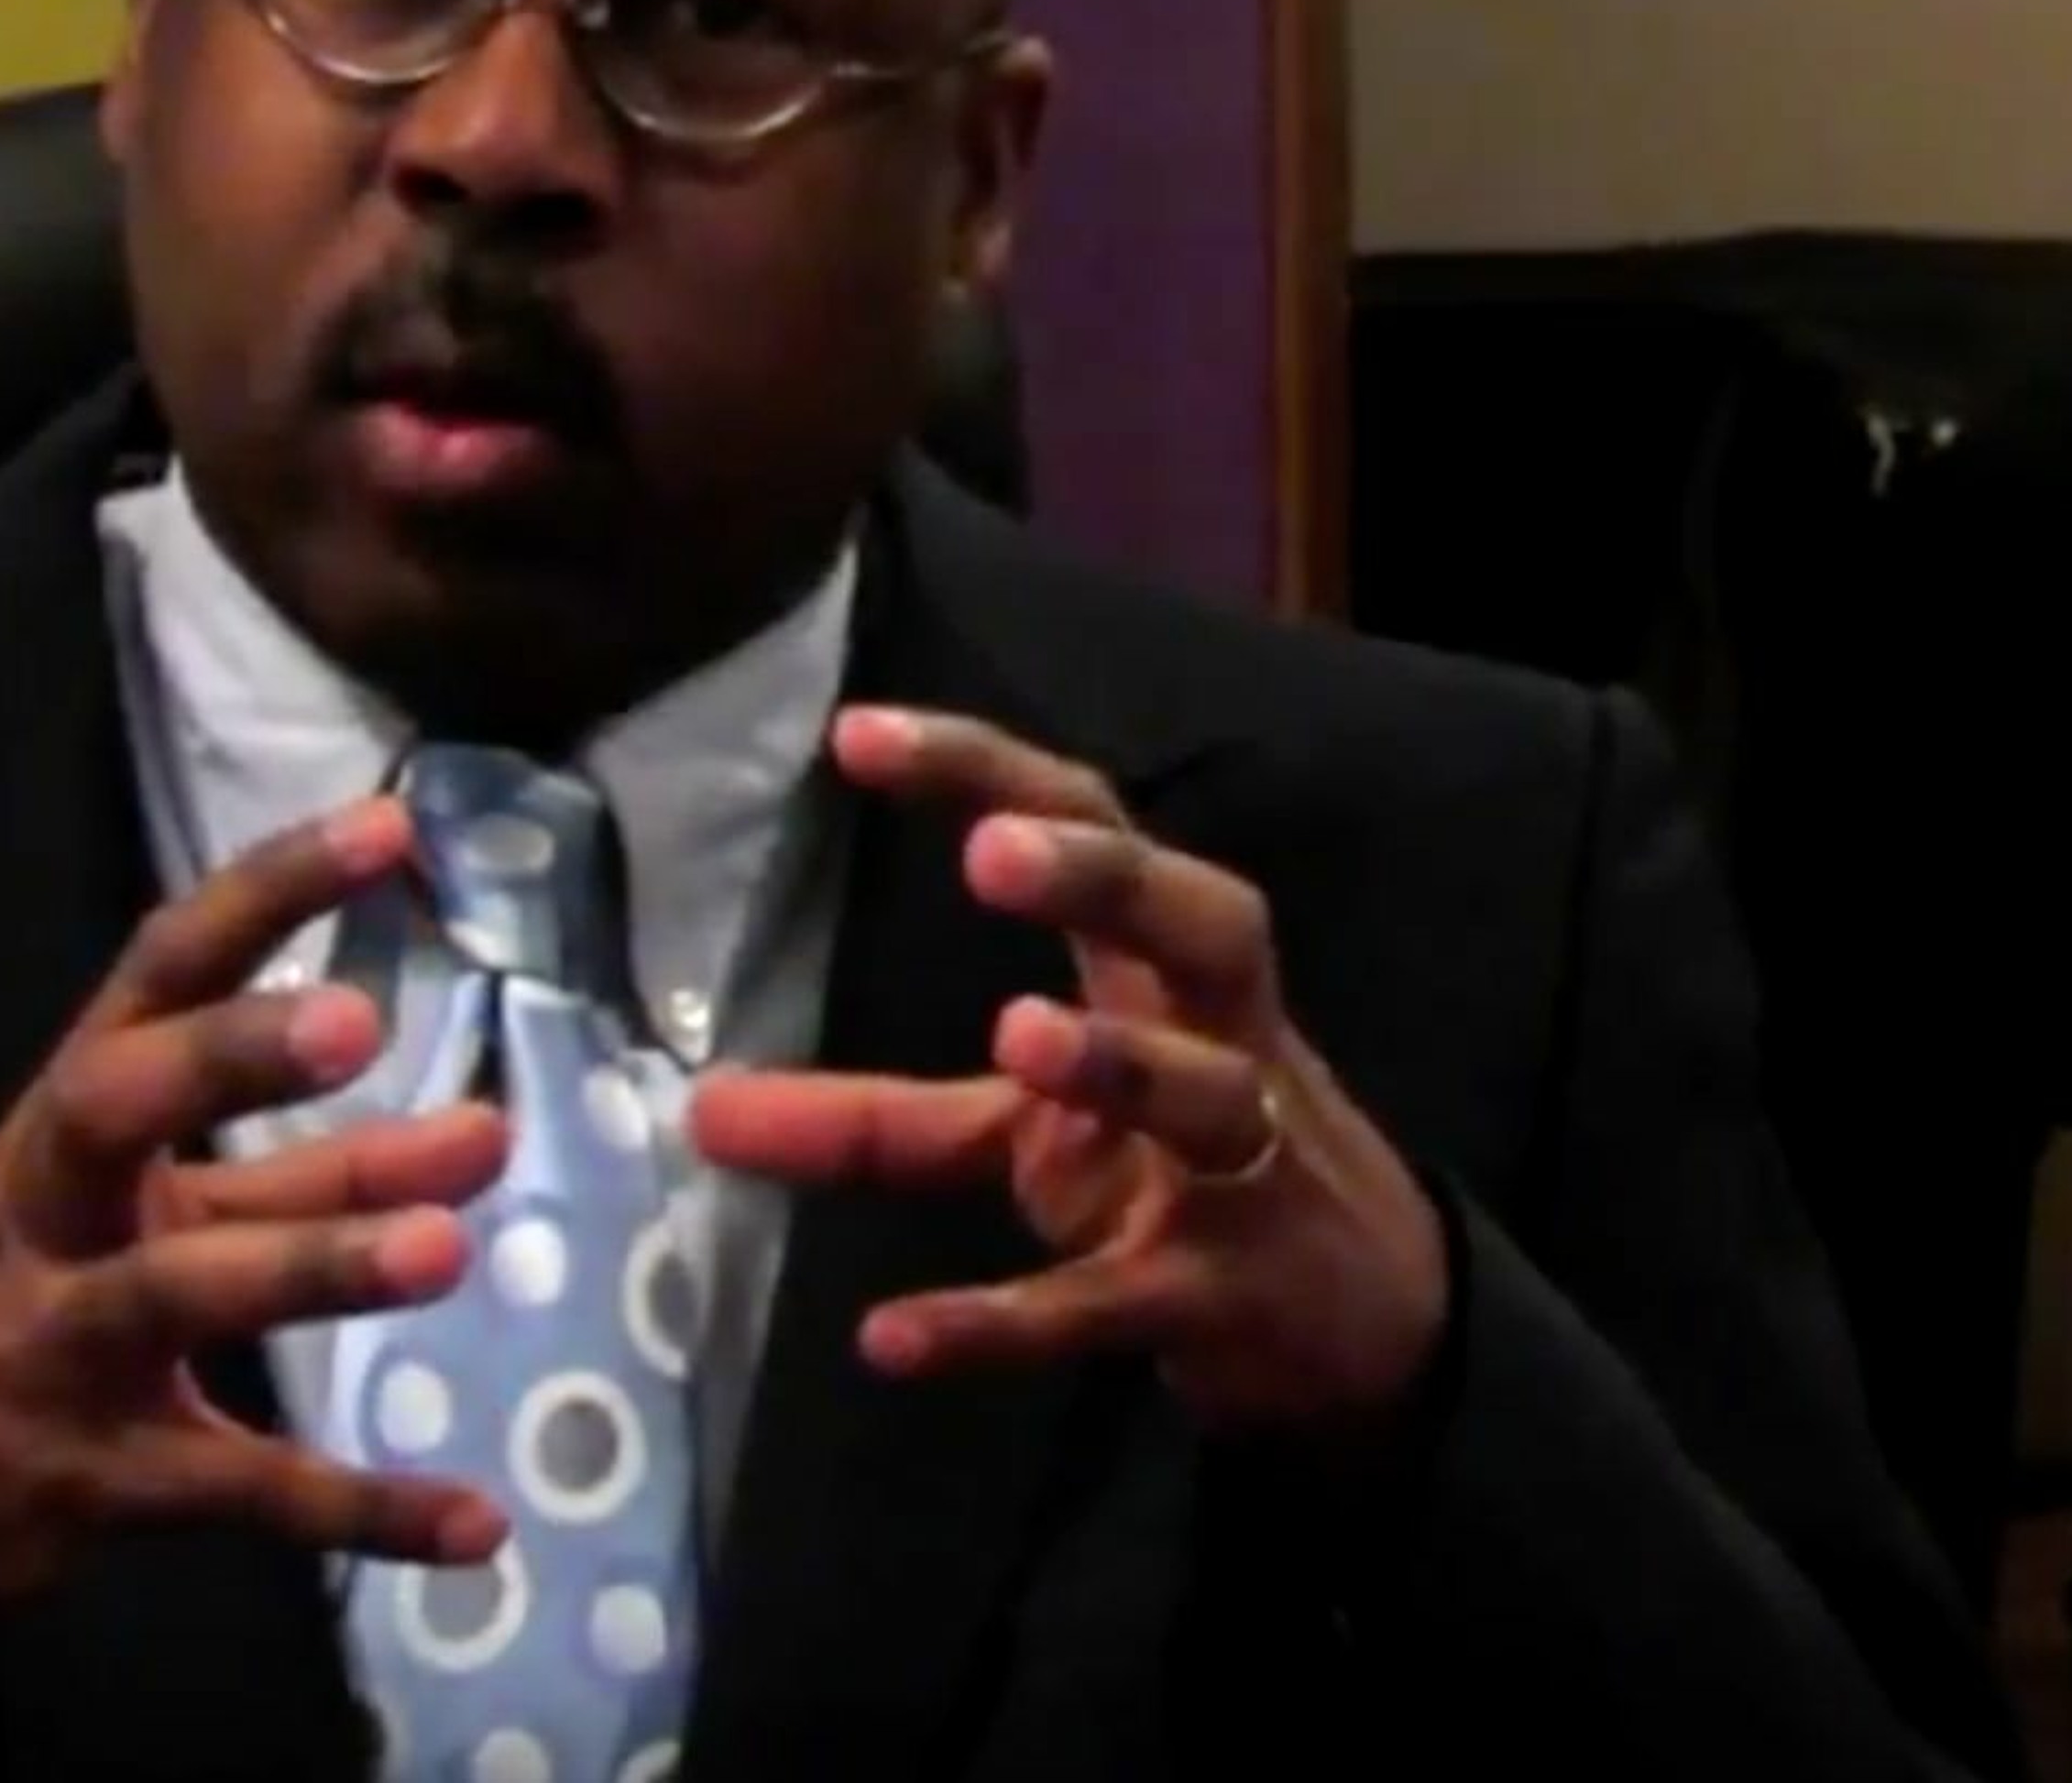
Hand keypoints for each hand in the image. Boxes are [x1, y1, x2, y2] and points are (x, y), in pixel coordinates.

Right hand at [0, 798, 510, 1629]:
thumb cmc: (28, 1291)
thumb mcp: (157, 1207)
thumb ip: (327, 1172)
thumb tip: (489, 1128)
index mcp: (74, 1119)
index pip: (162, 971)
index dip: (268, 893)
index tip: (386, 827)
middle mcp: (54, 1214)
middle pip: (113, 1108)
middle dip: (227, 1059)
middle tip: (360, 1022)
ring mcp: (61, 1345)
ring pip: (176, 1289)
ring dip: (313, 1267)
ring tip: (447, 1247)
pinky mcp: (98, 1477)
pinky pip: (240, 1490)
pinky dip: (361, 1508)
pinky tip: (476, 1521)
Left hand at [691, 711, 1448, 1432]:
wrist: (1370, 1322)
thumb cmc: (1186, 1175)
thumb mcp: (1031, 1132)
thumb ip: (876, 1118)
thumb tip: (701, 1110)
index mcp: (1170, 971)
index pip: (1097, 827)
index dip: (989, 770)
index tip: (859, 734)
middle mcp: (1223, 1041)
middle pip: (1202, 925)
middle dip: (1108, 880)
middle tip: (991, 851)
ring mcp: (1240, 1169)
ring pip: (1203, 1096)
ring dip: (1119, 1063)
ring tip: (1017, 1035)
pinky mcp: (1218, 1301)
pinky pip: (1114, 1305)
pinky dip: (1008, 1321)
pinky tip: (893, 1336)